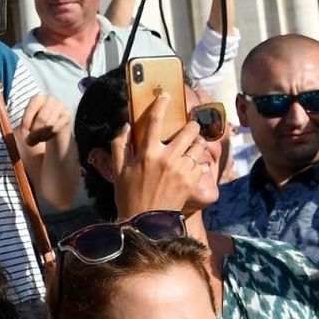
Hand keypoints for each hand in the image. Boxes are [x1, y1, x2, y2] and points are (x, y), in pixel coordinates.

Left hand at [17, 93, 70, 147]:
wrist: (56, 126)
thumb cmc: (38, 123)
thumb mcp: (30, 122)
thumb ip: (27, 126)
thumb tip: (28, 140)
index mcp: (38, 98)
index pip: (31, 108)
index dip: (26, 121)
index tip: (22, 132)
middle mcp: (50, 100)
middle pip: (42, 118)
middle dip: (34, 132)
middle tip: (29, 142)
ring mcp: (61, 107)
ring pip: (50, 125)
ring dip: (41, 136)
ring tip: (37, 140)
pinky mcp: (67, 116)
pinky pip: (56, 129)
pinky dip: (49, 136)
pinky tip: (46, 137)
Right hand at [109, 91, 206, 216]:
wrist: (146, 223)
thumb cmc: (129, 196)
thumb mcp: (118, 171)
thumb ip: (119, 145)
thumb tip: (126, 126)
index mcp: (147, 153)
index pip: (155, 121)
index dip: (161, 104)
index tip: (165, 95)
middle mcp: (167, 158)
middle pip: (188, 130)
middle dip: (191, 126)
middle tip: (188, 128)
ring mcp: (182, 169)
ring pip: (198, 146)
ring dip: (196, 144)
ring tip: (191, 148)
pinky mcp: (192, 181)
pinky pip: (200, 163)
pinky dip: (197, 162)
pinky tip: (189, 166)